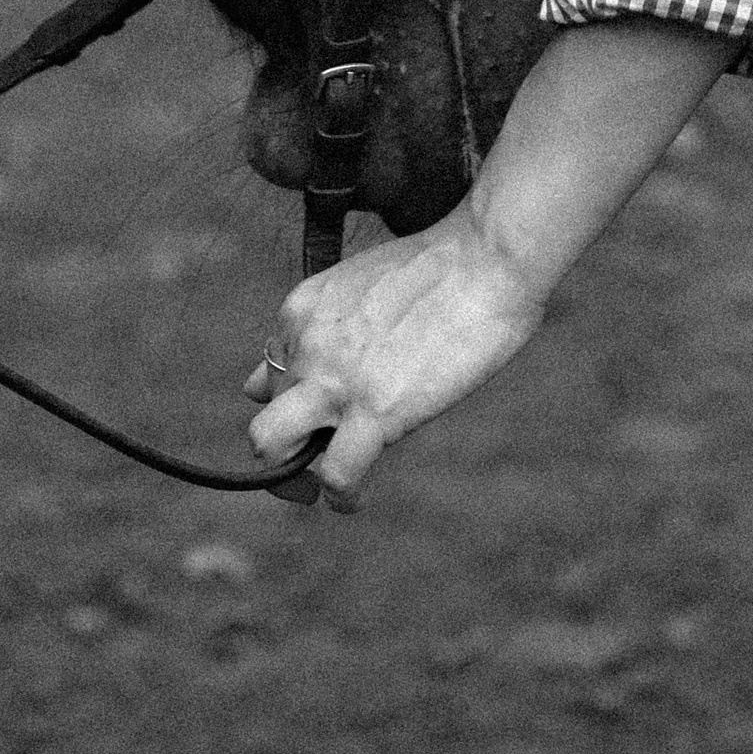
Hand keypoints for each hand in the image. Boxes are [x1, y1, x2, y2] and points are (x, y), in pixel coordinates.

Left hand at [243, 203, 547, 512]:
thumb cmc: (442, 267)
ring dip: (294, 473)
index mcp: (302, 310)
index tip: (327, 415)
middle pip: (264, 416)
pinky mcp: (374, 410)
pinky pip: (335, 477)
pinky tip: (356, 497)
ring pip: (270, 446)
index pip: (270, 378)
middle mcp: (306, 343)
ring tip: (330, 479)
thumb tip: (291, 370)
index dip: (299, 404)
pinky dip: (342, 497)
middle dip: (289, 446)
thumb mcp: (363, 283)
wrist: (488, 256)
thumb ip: (327, 324)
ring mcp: (335, 378)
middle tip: (326, 457)